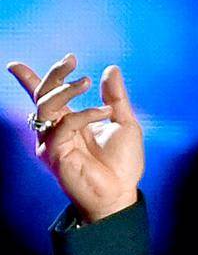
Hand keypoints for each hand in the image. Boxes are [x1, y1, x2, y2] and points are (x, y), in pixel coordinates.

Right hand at [7, 53, 143, 222]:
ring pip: (46, 106)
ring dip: (65, 90)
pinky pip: (64, 125)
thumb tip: (111, 69)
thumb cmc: (123, 164)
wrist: (121, 193)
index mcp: (68, 122)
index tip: (15, 65)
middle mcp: (55, 131)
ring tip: (86, 82)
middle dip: (54, 74)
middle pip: (43, 95)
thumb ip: (115, 97)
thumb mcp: (124, 123)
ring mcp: (52, 142)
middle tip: (71, 60)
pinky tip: (103, 113)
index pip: (43, 97)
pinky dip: (84, 114)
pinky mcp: (54, 154)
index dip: (27, 79)